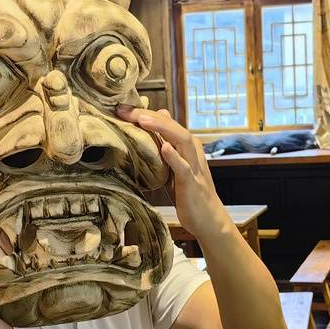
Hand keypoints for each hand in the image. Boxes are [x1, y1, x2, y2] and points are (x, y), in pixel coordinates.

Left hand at [116, 105, 230, 240]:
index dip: (144, 114)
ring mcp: (194, 167)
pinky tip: (164, 147)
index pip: (165, 123)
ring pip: (182, 140)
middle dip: (149, 116)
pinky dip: (175, 157)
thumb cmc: (189, 192)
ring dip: (163, 129)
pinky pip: (185, 168)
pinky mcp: (192, 184)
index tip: (121, 109)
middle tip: (125, 110)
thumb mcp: (175, 163)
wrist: (208, 219)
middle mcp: (192, 151)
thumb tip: (160, 115)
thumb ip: (168, 141)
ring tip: (143, 120)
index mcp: (186, 146)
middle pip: (173, 127)